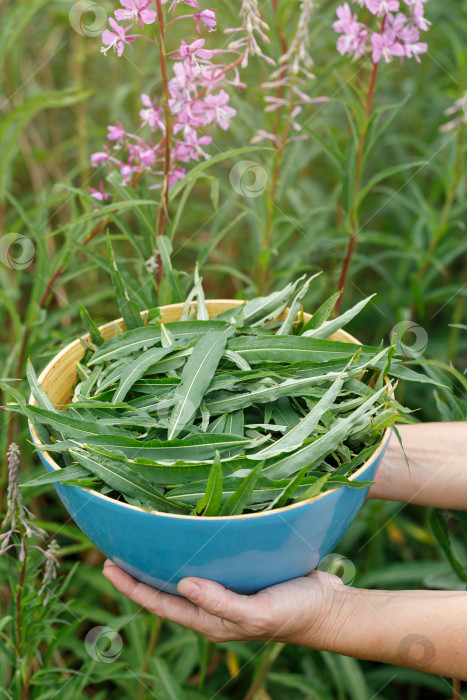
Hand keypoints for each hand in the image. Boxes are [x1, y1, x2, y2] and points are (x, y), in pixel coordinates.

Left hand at [102, 560, 349, 645]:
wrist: (328, 607)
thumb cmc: (294, 613)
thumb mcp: (257, 613)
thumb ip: (221, 604)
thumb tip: (183, 585)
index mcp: (211, 620)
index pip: (161, 604)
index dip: (133, 588)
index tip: (108, 568)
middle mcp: (213, 605)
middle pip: (166, 590)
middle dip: (139, 574)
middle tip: (113, 551)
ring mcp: (226, 589)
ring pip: (185, 575)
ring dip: (162, 560)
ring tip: (142, 541)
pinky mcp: (241, 573)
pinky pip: (209, 562)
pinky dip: (191, 550)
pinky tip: (189, 534)